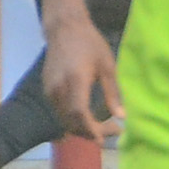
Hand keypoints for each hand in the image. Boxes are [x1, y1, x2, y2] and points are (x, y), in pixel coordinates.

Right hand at [40, 15, 120, 139]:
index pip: (79, 113)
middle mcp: (58, 87)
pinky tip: (87, 119)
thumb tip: (121, 117)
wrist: (64, 29)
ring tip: (101, 128)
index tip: (104, 139)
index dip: (90, 129)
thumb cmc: (90, 44)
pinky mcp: (47, 89)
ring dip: (80, 128)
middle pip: (70, 120)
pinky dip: (72, 120)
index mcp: (75, 80)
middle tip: (111, 132)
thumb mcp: (107, 66)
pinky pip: (58, 111)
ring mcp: (50, 89)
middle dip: (89, 132)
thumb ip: (113, 93)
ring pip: (63, 118)